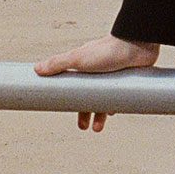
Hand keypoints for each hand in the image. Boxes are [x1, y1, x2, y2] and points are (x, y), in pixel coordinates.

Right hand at [35, 35, 159, 131]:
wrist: (137, 45)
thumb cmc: (107, 49)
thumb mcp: (78, 58)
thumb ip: (58, 64)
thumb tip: (37, 69)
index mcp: (84, 67)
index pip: (72, 86)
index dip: (69, 100)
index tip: (65, 110)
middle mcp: (97, 72)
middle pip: (89, 97)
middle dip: (86, 113)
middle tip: (83, 127)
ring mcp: (112, 77)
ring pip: (105, 100)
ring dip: (100, 115)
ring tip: (97, 129)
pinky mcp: (126, 81)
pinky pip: (120, 98)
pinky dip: (116, 106)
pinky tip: (114, 112)